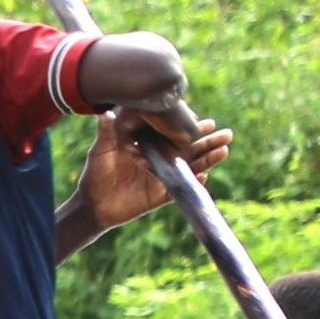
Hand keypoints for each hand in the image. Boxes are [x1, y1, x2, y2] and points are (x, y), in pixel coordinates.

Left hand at [75, 107, 229, 232]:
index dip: (191, 126)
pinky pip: (180, 189)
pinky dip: (192, 183)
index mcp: (151, 143)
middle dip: (208, 141)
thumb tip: (105, 113)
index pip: (175, 132)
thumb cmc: (96, 174)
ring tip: (224, 150)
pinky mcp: (160, 195)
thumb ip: (106, 133)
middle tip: (227, 133)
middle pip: (189, 148)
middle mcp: (161, 158)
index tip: (207, 121)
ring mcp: (163, 177)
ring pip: (190, 166)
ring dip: (207, 159)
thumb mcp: (101, 150)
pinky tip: (204, 177)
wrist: (92, 205)